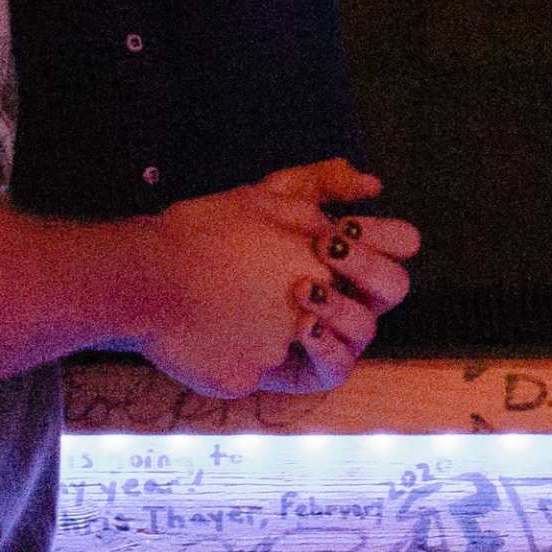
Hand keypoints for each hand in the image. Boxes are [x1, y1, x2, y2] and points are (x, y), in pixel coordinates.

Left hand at [133, 161, 412, 398]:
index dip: (391, 238)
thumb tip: (373, 184)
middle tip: (329, 253)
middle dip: (371, 268)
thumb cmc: (211, 235)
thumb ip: (320, 181)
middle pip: (392, 288)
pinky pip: (334, 370)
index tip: (351, 229)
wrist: (158, 277)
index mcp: (331, 255)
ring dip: (346, 308)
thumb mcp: (268, 196)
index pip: (394, 246)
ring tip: (303, 291)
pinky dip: (329, 348)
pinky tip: (303, 329)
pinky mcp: (288, 368)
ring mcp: (312, 333)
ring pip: (367, 330)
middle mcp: (331, 294)